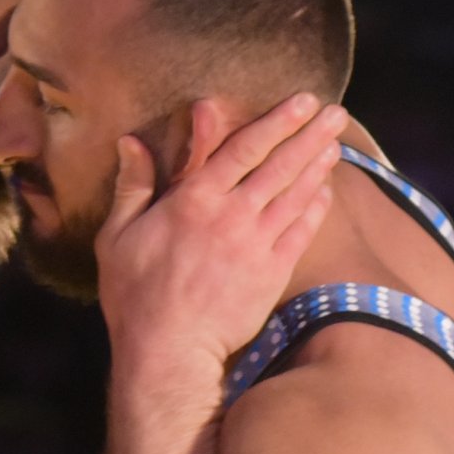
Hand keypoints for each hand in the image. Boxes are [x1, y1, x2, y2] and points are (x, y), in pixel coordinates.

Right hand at [96, 94, 346, 375]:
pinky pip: (301, 232)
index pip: (243, 148)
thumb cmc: (135, 295)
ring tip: (335, 143)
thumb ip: (131, 186)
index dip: (276, 121)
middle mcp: (232, 216)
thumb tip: (130, 142)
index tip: (301, 102)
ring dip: (319, 166)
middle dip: (310, 135)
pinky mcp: (272, 273)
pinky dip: (316, 208)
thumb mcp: (117, 236)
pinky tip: (325, 191)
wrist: (169, 351)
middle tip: (335, 113)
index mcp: (193, 200)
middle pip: (280, 165)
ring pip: (297, 195)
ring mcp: (257, 244)